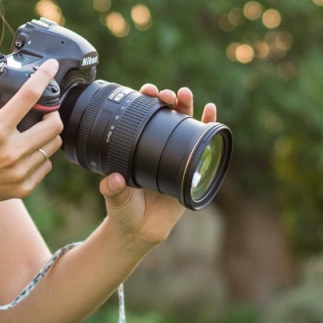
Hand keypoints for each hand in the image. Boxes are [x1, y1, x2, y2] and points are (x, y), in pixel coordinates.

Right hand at [0, 60, 64, 210]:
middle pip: (54, 124)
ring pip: (53, 145)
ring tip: (36, 129)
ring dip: (48, 133)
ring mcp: (19, 171)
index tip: (52, 66)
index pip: (29, 96)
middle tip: (45, 110)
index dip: (44, 76)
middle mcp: (11, 151)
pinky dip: (40, 155)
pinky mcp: (24, 186)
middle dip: (53, 112)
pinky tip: (28, 151)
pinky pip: (46, 165)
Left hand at [99, 85, 217, 245]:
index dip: (145, 100)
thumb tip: (112, 180)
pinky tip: (211, 110)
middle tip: (166, 94)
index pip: (141, 116)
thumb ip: (113, 191)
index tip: (146, 91)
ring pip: (184, 125)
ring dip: (186, 106)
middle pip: (164, 115)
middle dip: (166, 99)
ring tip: (185, 94)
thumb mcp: (116, 200)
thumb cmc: (125, 212)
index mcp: (135, 147)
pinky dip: (208, 126)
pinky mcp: (191, 168)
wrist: (142, 231)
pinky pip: (202, 145)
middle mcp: (156, 147)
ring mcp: (175, 155)